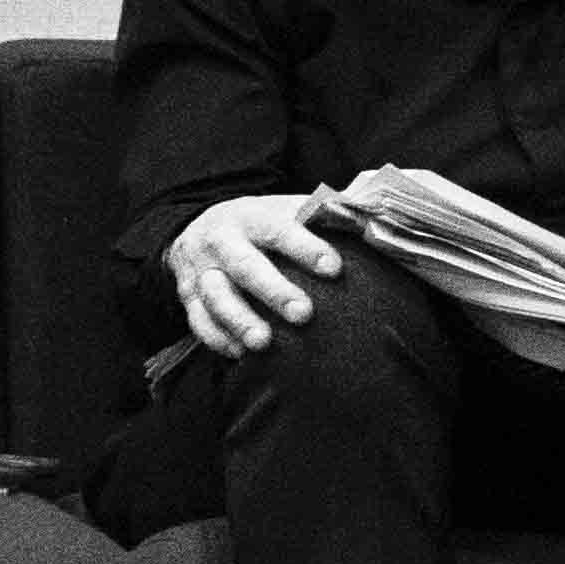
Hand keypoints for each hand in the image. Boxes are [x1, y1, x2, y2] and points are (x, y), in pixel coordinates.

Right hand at [165, 191, 349, 359]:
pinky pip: (197, 319)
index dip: (306, 248)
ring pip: (215, 296)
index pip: (280, 230)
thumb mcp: (290, 209)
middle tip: (304, 314)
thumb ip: (329, 215)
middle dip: (274, 291)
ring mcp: (201, 270)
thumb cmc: (265, 223)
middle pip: (246, 267)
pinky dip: (216, 338)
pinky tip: (239, 354)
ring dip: (239, 320)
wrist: (202, 225)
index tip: (334, 269)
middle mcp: (221, 242)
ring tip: (263, 343)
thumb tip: (377, 220)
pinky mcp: (187, 295)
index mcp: (253, 217)